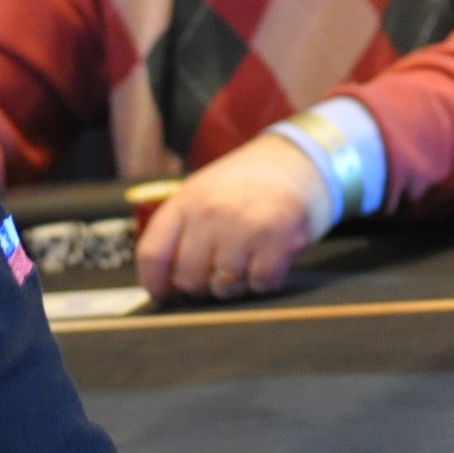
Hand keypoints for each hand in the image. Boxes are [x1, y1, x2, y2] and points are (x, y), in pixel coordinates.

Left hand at [133, 134, 331, 300]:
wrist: (301, 158)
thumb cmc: (250, 182)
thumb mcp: (205, 191)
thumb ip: (183, 229)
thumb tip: (167, 281)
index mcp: (187, 199)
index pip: (152, 254)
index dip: (155, 283)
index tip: (166, 294)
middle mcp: (211, 211)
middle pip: (188, 278)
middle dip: (202, 286)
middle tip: (217, 274)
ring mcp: (244, 225)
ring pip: (224, 287)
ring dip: (236, 285)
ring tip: (247, 261)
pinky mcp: (277, 238)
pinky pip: (260, 284)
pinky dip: (265, 282)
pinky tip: (268, 260)